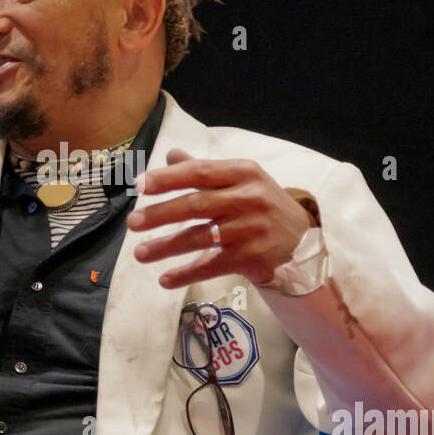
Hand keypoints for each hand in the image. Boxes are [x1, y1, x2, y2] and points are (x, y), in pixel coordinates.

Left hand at [126, 149, 314, 288]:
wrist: (301, 240)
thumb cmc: (261, 205)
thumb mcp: (241, 180)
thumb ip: (205, 170)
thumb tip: (171, 155)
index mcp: (243, 173)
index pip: (199, 172)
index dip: (167, 178)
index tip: (139, 186)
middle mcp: (249, 198)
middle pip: (196, 205)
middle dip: (160, 214)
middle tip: (132, 222)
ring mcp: (251, 229)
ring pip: (200, 238)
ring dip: (166, 247)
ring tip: (140, 254)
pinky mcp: (253, 257)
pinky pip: (212, 266)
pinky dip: (186, 274)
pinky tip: (165, 280)